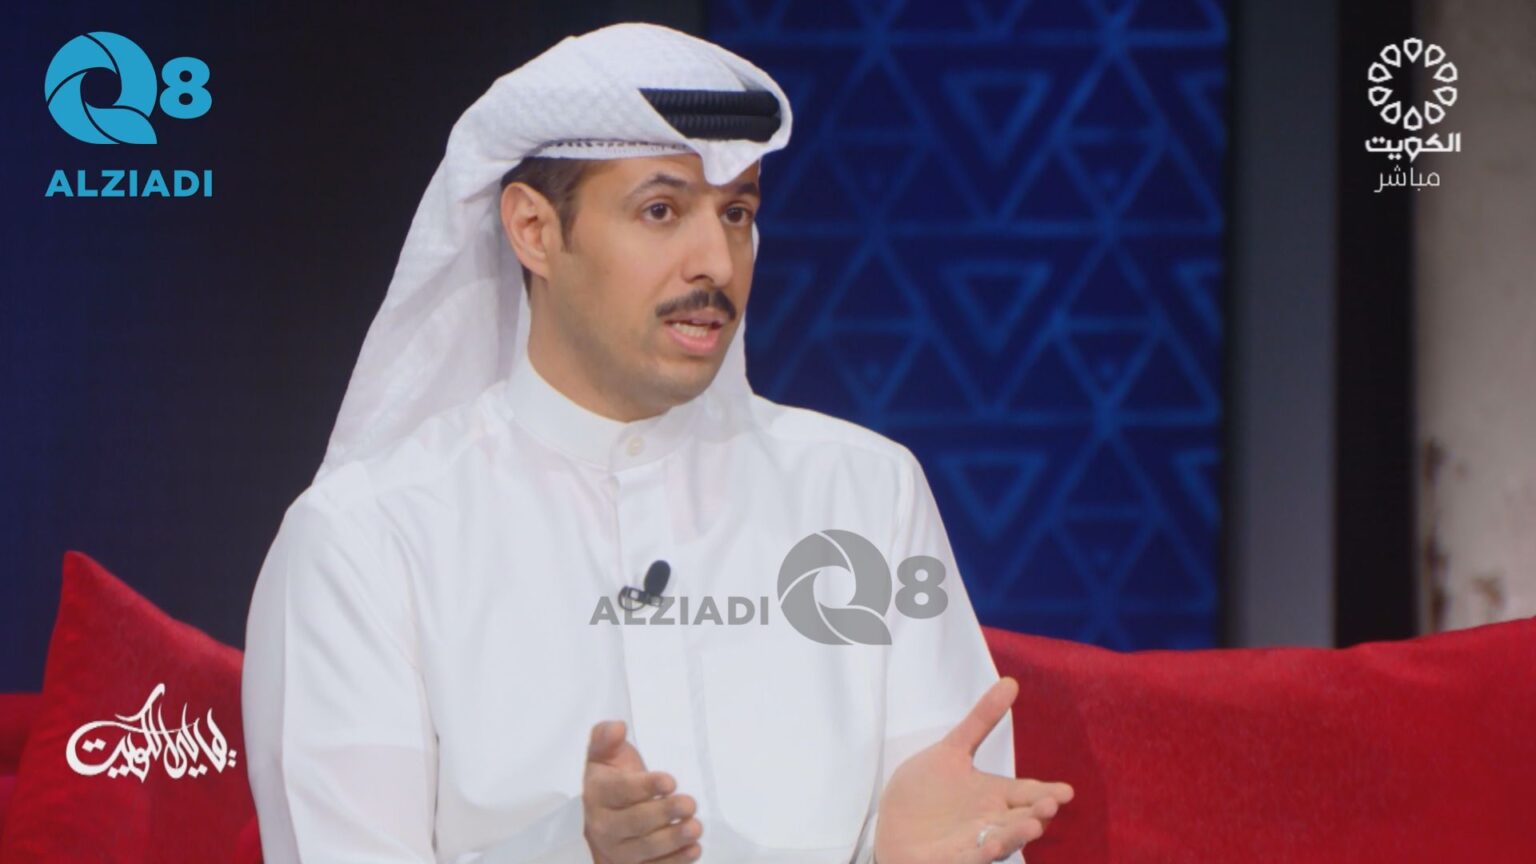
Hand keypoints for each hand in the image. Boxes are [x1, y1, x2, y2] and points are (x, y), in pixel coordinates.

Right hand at [582, 720, 702, 863]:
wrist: (605, 814)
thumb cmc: (611, 779)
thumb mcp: (604, 754)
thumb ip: (606, 738)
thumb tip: (617, 727)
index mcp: (596, 794)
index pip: (620, 791)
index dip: (646, 786)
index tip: (670, 781)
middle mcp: (602, 826)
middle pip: (633, 823)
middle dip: (664, 813)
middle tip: (690, 804)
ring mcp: (616, 850)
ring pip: (644, 849)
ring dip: (672, 840)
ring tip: (695, 827)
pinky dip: (674, 862)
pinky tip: (693, 849)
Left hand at [874, 677, 1073, 863]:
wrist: (891, 829)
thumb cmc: (924, 793)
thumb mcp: (949, 751)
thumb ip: (980, 721)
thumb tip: (1011, 681)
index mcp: (995, 795)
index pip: (1028, 793)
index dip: (1047, 793)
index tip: (1065, 792)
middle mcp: (991, 820)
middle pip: (1022, 818)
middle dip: (1037, 813)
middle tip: (1049, 804)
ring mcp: (974, 842)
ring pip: (1003, 840)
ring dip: (1017, 835)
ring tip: (1033, 827)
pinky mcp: (953, 859)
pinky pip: (971, 859)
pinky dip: (982, 853)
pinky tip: (990, 848)